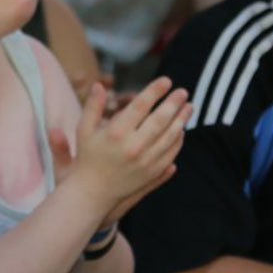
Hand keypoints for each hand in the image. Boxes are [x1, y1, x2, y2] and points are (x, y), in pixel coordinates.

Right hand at [68, 78, 190, 224]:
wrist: (92, 192)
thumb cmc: (87, 157)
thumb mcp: (84, 130)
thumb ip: (92, 106)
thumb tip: (100, 84)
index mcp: (116, 132)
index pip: (141, 105)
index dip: (155, 91)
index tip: (166, 81)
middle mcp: (133, 146)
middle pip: (161, 118)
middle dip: (174, 102)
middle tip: (183, 91)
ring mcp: (145, 160)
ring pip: (170, 135)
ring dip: (182, 119)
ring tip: (189, 107)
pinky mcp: (152, 172)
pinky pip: (171, 152)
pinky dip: (178, 139)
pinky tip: (181, 129)